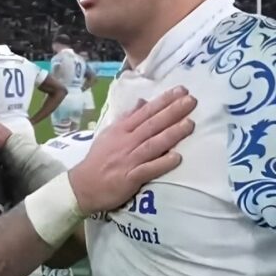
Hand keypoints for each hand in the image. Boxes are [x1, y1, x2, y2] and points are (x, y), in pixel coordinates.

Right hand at [68, 85, 196, 214]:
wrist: (84, 185)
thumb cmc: (99, 159)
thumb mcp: (110, 134)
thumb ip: (128, 118)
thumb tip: (143, 102)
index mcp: (121, 129)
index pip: (145, 112)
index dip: (163, 101)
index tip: (181, 90)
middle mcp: (126, 141)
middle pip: (152, 124)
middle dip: (172, 111)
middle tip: (191, 100)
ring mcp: (129, 159)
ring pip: (153, 144)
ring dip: (172, 134)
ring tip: (190, 124)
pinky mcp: (130, 178)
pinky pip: (148, 169)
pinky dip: (162, 163)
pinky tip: (177, 158)